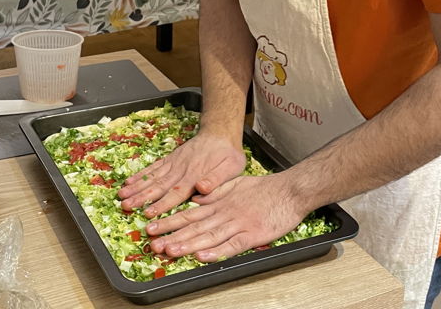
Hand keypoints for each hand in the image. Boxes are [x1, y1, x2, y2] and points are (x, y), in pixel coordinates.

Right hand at [118, 132, 245, 217]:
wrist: (220, 132)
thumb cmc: (227, 154)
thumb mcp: (231, 167)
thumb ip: (217, 179)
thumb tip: (203, 188)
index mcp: (194, 176)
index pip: (176, 193)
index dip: (161, 205)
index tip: (148, 214)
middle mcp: (180, 170)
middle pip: (158, 186)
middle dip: (141, 197)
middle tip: (125, 206)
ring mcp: (173, 164)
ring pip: (152, 177)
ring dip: (136, 187)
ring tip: (121, 196)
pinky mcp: (169, 159)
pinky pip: (153, 168)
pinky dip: (140, 175)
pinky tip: (128, 182)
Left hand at [146, 172, 304, 261]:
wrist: (289, 190)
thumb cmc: (263, 188)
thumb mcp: (233, 184)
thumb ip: (213, 192)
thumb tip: (195, 199)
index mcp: (219, 202)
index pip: (189, 213)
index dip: (169, 221)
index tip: (152, 227)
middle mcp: (224, 213)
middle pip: (194, 226)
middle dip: (171, 235)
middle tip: (152, 243)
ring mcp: (238, 224)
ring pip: (208, 236)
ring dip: (188, 244)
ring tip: (170, 250)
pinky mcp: (252, 235)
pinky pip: (232, 245)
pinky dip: (217, 251)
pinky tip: (202, 256)